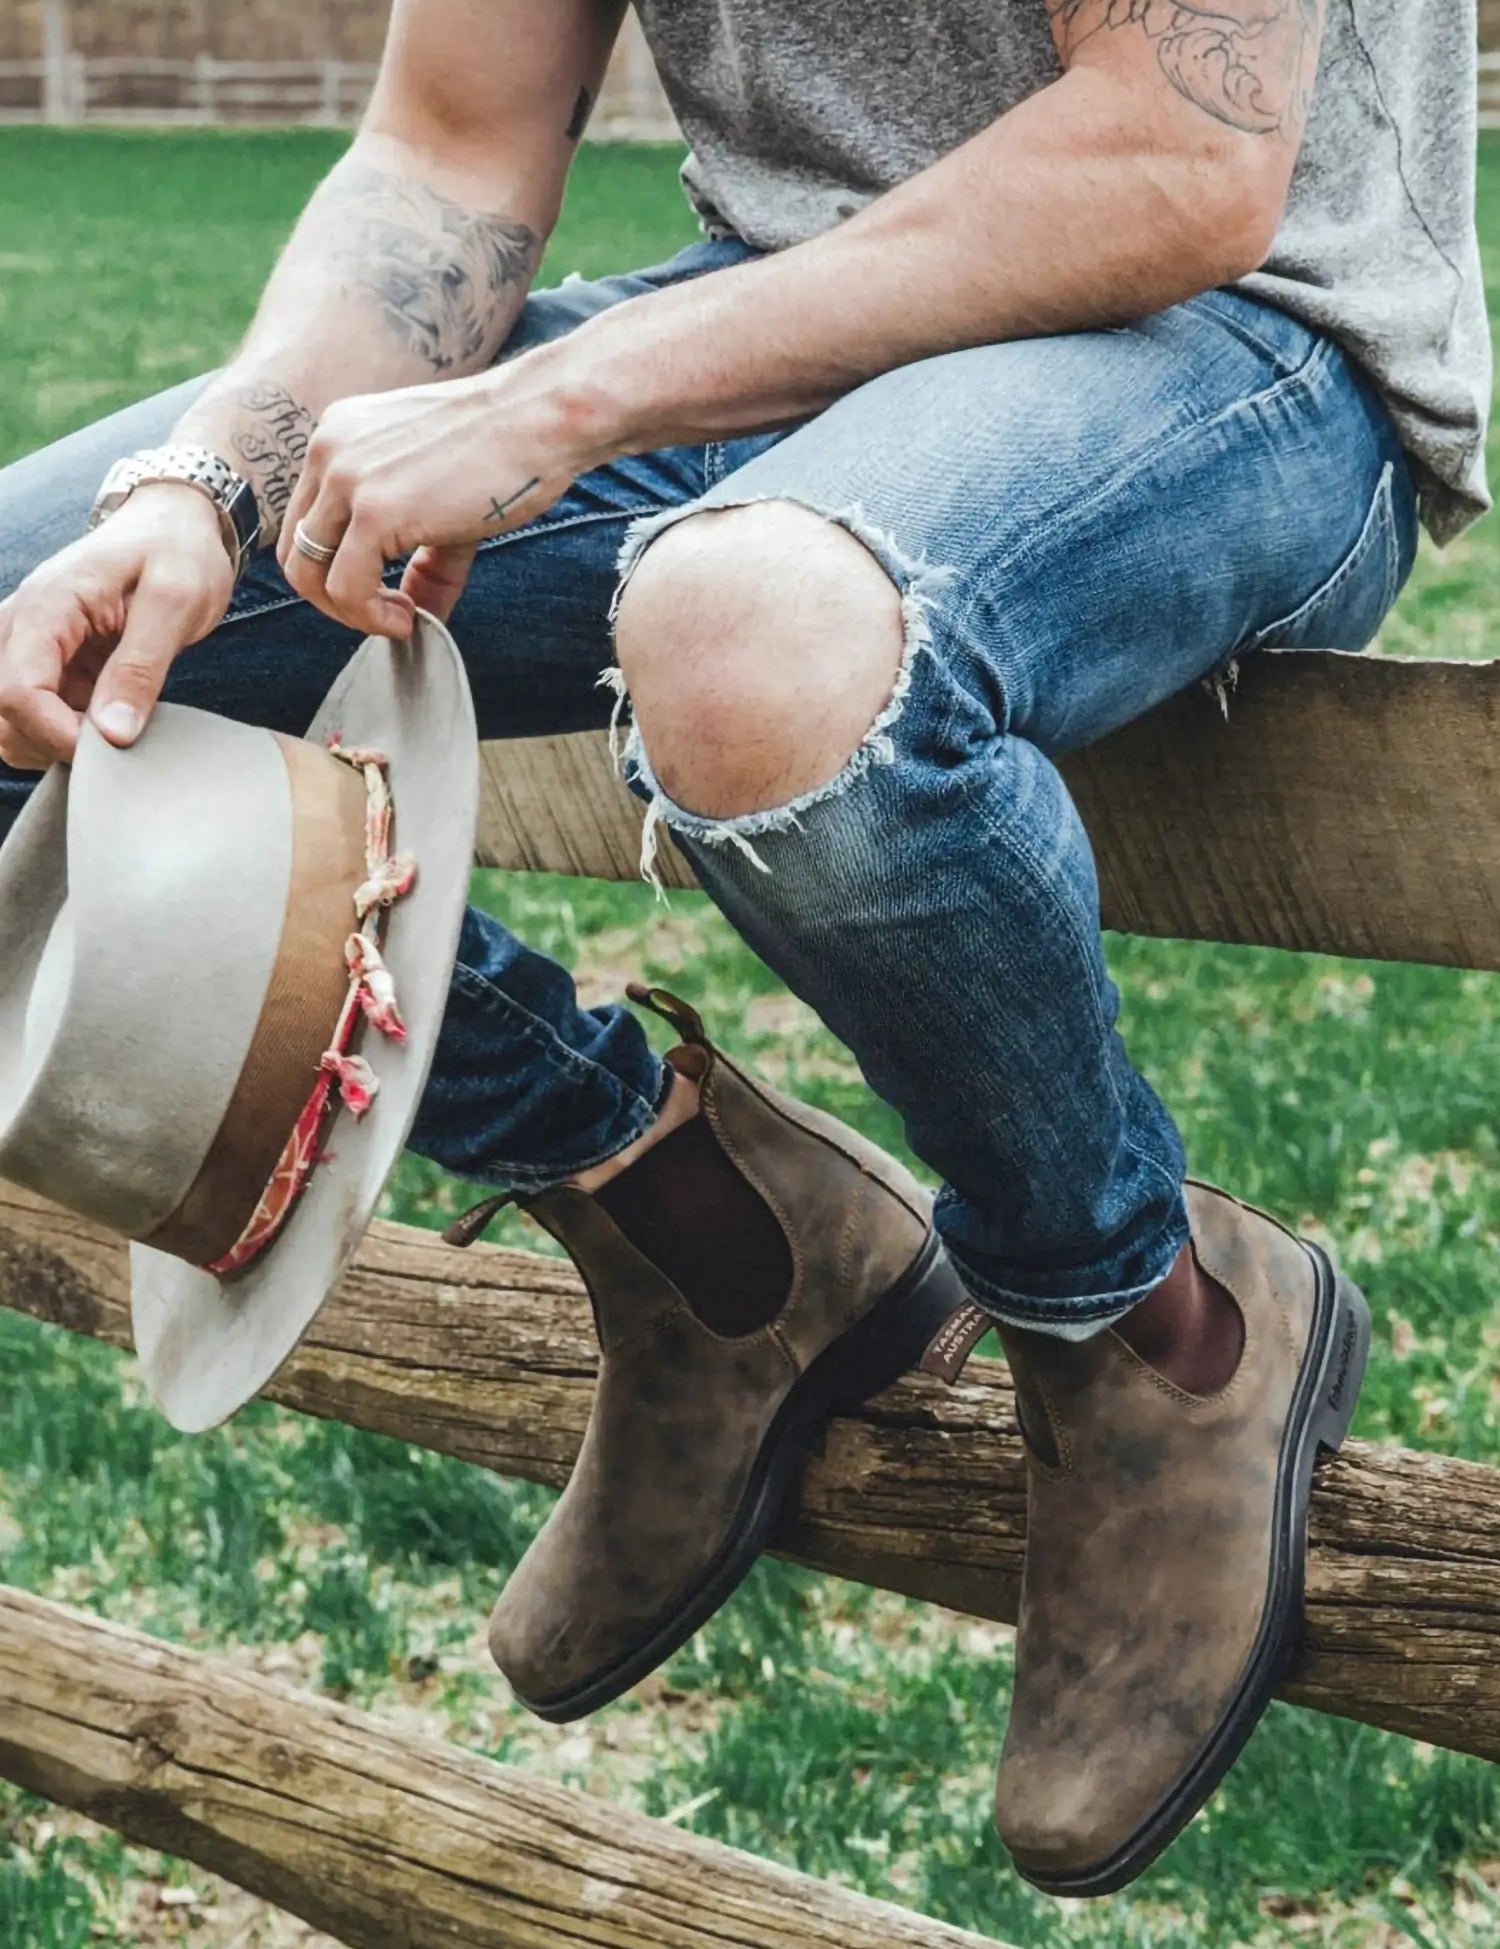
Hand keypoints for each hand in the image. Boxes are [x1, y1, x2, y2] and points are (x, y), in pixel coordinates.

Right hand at [0, 485, 233, 766]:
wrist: (173, 526)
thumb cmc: (178, 553)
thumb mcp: (176, 602)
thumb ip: (142, 667)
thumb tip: (113, 733)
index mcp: (47, 606)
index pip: (17, 690)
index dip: (57, 733)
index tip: (112, 745)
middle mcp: (20, 624)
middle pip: (2, 713)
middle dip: (54, 743)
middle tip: (118, 742)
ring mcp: (26, 645)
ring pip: (7, 722)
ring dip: (54, 743)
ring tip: (113, 731)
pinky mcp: (44, 663)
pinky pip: (32, 716)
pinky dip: (62, 734)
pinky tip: (106, 722)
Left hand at [277, 348, 608, 634]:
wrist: (542, 418)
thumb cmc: (507, 450)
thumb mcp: (445, 500)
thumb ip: (422, 558)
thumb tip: (419, 617)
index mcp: (339, 438)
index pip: (307, 522)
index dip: (338, 571)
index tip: (387, 593)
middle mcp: (329, 451)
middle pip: (295, 553)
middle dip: (336, 601)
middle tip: (388, 615)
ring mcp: (346, 478)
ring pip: (309, 575)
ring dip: (352, 615)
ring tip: (401, 619)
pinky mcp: (375, 510)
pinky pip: (346, 588)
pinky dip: (372, 617)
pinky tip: (410, 618)